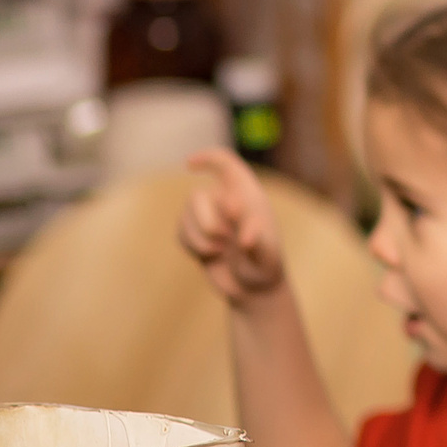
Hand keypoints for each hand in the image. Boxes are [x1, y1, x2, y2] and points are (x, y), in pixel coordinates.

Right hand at [177, 148, 286, 303]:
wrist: (254, 289)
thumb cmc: (265, 267)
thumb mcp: (267, 257)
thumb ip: (257, 241)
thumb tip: (242, 230)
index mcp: (249, 195)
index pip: (228, 164)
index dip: (208, 158)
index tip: (189, 164)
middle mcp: (227, 201)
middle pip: (199, 196)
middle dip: (206, 222)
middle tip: (224, 240)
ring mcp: (210, 216)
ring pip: (186, 213)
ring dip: (199, 237)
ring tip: (220, 252)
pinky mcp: (196, 233)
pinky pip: (180, 231)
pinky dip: (192, 246)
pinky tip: (209, 256)